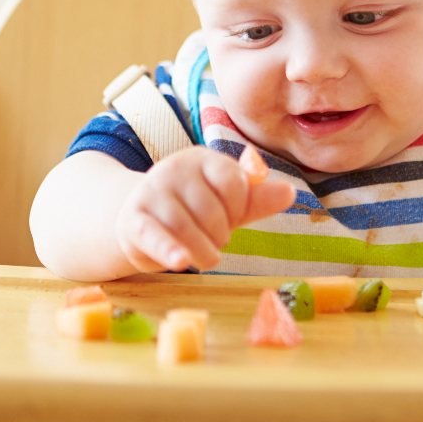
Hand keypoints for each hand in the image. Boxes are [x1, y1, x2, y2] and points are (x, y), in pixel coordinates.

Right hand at [115, 147, 295, 272]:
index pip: (233, 183)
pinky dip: (169, 250)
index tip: (231, 217)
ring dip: (202, 251)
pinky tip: (181, 262)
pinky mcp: (133, 220)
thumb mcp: (228, 205)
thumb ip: (257, 199)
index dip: (238, 208)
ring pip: (185, 227)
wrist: (141, 222)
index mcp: (201, 159)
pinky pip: (153, 235)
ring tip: (205, 258)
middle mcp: (173, 169)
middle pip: (211, 209)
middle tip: (213, 239)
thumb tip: (290, 192)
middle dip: (220, 233)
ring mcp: (150, 193)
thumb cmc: (193, 212)